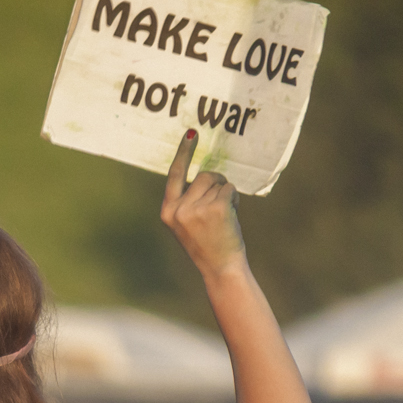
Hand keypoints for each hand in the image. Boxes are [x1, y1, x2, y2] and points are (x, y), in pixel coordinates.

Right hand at [161, 129, 246, 278]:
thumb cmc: (208, 245)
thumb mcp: (188, 224)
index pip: (174, 175)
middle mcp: (178, 209)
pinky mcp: (215, 208)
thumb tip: (203, 174)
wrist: (221, 269)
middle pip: (203, 176)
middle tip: (221, 205)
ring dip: (226, 193)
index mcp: (168, 212)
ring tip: (224, 216)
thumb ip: (188, 201)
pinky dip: (234, 198)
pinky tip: (231, 216)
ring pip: (217, 182)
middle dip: (216, 184)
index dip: (184, 153)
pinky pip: (229, 189)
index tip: (191, 133)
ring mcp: (196, 209)